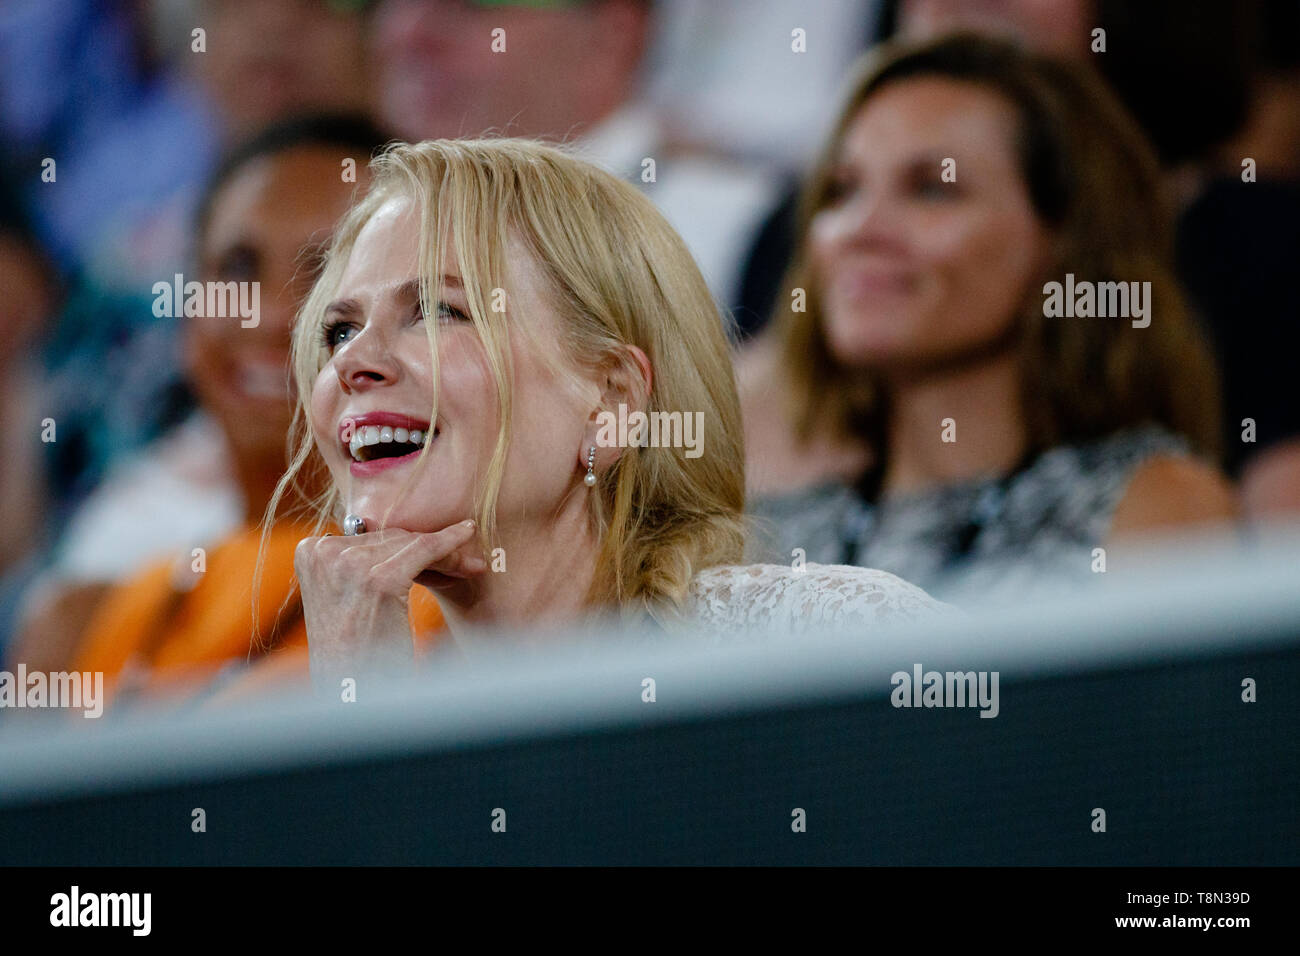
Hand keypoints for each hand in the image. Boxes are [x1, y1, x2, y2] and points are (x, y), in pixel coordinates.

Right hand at [294, 520, 486, 694]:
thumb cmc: (354, 656)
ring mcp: (349, 565)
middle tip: (467, 560)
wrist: (352, 699)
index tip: (440, 552)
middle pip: (393, 538)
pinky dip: (450, 543)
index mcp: (310, 553)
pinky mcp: (379, 580)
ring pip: (413, 543)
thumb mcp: (346, 600)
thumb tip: (404, 536)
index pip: (372, 537)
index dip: (409, 545)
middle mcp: (323, 553)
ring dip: (448, 553)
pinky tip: (467, 535)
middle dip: (432, 549)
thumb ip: (361, 566)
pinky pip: (425, 549)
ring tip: (472, 565)